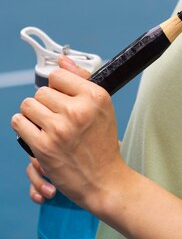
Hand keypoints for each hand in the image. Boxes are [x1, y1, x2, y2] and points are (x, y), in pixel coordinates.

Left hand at [12, 55, 121, 210]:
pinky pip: (19, 122)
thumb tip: (62, 59)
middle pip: (42, 91)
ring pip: (29, 104)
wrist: (103, 179)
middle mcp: (77, 110)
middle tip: (55, 114)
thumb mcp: (103, 105)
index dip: (58, 86)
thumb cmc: (102, 142)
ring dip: (33, 113)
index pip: (59, 75)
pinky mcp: (44, 146)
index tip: (61, 95)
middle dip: (46, 102)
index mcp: (94, 96)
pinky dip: (23, 125)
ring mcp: (59, 128)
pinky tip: (34, 130)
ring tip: (44, 122)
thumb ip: (82, 79)